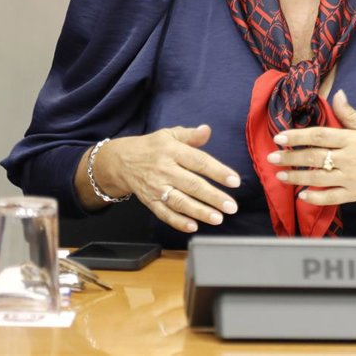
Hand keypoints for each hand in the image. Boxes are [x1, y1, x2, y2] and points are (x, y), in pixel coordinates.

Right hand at [87, 125, 240, 232]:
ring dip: (199, 212)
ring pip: (180, 202)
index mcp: (172, 151)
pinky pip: (164, 214)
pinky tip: (193, 226)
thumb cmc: (152, 147)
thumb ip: (190, 135)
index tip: (234, 181)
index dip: (218, 171)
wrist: (121, 161)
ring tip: (218, 218)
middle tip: (231, 206)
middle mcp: (164, 170)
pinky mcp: (150, 202)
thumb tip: (207, 130)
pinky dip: (178, 222)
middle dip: (213, 197)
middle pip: (192, 185)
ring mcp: (156, 188)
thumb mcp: (170, 134)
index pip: (199, 162)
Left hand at [266, 90, 355, 205]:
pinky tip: (302, 195)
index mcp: (352, 139)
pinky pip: (332, 197)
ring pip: (318, 178)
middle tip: (272, 156)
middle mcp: (349, 159)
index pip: (319, 136)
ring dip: (296, 177)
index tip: (280, 136)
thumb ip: (351, 113)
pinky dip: (316, 197)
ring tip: (280, 175)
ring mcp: (352, 178)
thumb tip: (337, 95)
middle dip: (290, 157)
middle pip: (314, 158)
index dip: (297, 136)